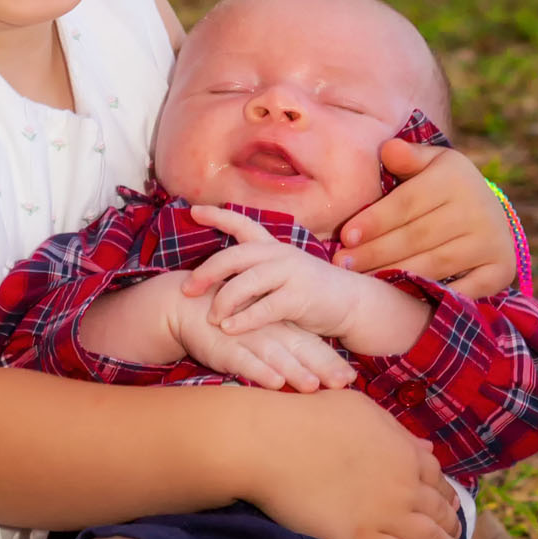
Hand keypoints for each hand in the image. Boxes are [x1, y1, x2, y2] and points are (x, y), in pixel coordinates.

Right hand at [174, 295, 354, 392]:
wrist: (187, 305)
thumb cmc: (230, 323)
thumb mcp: (261, 332)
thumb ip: (284, 348)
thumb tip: (311, 374)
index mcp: (281, 327)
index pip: (311, 345)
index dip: (331, 361)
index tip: (352, 379)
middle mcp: (269, 332)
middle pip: (301, 351)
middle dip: (323, 367)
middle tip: (344, 383)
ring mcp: (247, 338)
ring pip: (275, 355)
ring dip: (294, 370)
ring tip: (312, 386)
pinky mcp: (225, 346)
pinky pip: (244, 360)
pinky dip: (259, 370)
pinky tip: (273, 382)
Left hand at [182, 206, 363, 339]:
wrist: (350, 304)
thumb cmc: (310, 291)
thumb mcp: (282, 274)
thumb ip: (255, 273)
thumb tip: (217, 280)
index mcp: (273, 247)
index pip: (242, 223)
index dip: (217, 215)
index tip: (193, 209)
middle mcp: (279, 254)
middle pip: (234, 256)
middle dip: (207, 272)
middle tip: (187, 289)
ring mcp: (291, 273)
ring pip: (246, 282)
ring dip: (223, 301)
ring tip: (210, 317)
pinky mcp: (299, 297)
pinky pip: (264, 308)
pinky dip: (244, 320)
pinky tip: (229, 329)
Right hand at [225, 392, 464, 538]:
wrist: (274, 444)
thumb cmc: (311, 417)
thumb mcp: (363, 410)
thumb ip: (397, 433)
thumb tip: (424, 450)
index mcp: (405, 451)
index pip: (437, 478)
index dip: (446, 494)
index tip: (450, 504)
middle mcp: (405, 485)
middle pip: (440, 510)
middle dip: (452, 525)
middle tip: (456, 537)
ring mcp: (387, 514)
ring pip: (430, 538)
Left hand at [336, 143, 518, 297]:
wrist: (492, 215)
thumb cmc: (444, 188)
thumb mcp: (430, 164)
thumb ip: (407, 157)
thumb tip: (388, 149)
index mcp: (455, 177)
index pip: (408, 203)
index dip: (375, 221)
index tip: (346, 236)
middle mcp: (478, 208)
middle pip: (417, 236)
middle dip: (376, 252)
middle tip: (344, 264)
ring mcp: (492, 241)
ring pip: (434, 264)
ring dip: (395, 274)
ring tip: (363, 280)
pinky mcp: (500, 270)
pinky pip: (461, 289)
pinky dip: (432, 294)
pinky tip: (403, 296)